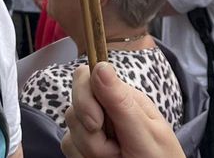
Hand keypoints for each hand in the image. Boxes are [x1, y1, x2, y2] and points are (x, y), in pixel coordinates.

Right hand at [61, 63, 183, 157]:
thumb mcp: (145, 132)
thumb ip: (120, 101)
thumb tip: (100, 65)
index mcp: (122, 97)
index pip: (85, 77)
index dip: (83, 98)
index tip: (96, 123)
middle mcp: (104, 110)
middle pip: (74, 108)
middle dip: (91, 136)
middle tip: (117, 151)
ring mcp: (93, 130)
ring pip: (70, 132)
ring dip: (91, 151)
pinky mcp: (84, 147)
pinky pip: (68, 147)